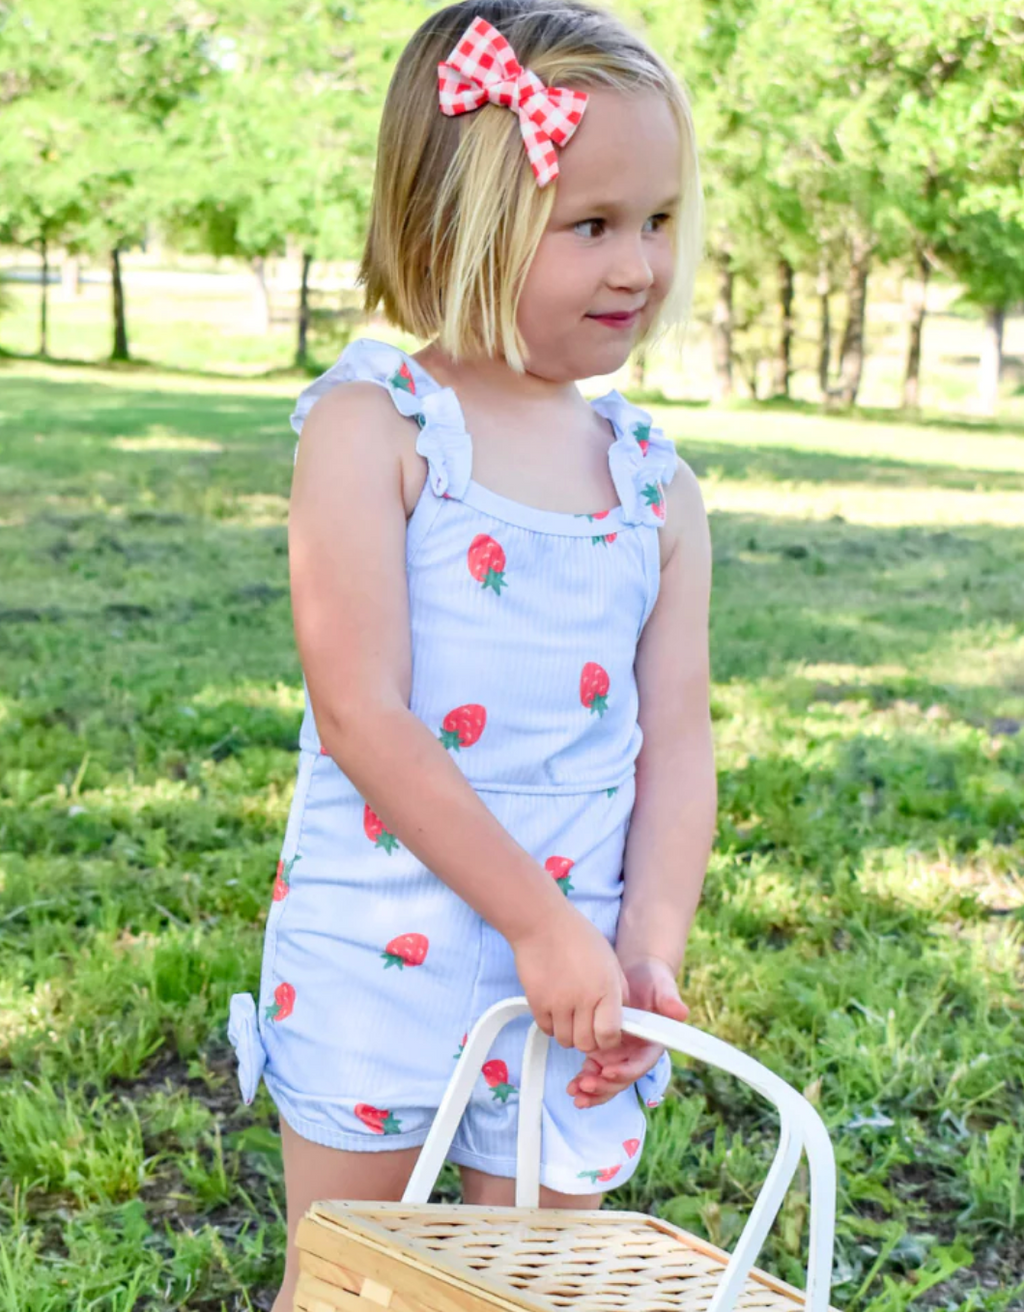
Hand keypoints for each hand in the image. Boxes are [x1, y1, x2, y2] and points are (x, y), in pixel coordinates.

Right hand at [512, 904, 627, 1054]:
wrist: (543, 924)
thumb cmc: (578, 938)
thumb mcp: (610, 961)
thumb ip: (619, 992)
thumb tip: (623, 1018)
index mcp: (606, 989)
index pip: (610, 1035)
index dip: (609, 1040)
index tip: (606, 1034)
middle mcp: (583, 1000)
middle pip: (587, 1044)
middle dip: (590, 1040)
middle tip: (587, 1026)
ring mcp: (558, 1003)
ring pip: (565, 1041)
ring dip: (570, 1033)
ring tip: (570, 1015)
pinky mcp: (537, 1003)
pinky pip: (547, 1030)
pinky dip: (552, 1025)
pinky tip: (555, 1009)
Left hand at [565, 955, 688, 1108]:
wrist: (635, 973)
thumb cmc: (652, 980)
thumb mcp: (661, 987)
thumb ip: (669, 1000)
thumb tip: (681, 1012)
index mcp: (651, 1045)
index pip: (640, 1065)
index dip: (625, 1072)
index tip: (607, 1071)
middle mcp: (635, 1054)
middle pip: (621, 1079)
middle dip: (603, 1087)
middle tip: (584, 1086)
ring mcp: (618, 1054)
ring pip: (605, 1080)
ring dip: (591, 1090)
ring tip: (573, 1091)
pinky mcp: (603, 1049)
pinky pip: (593, 1071)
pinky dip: (583, 1079)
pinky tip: (571, 1086)